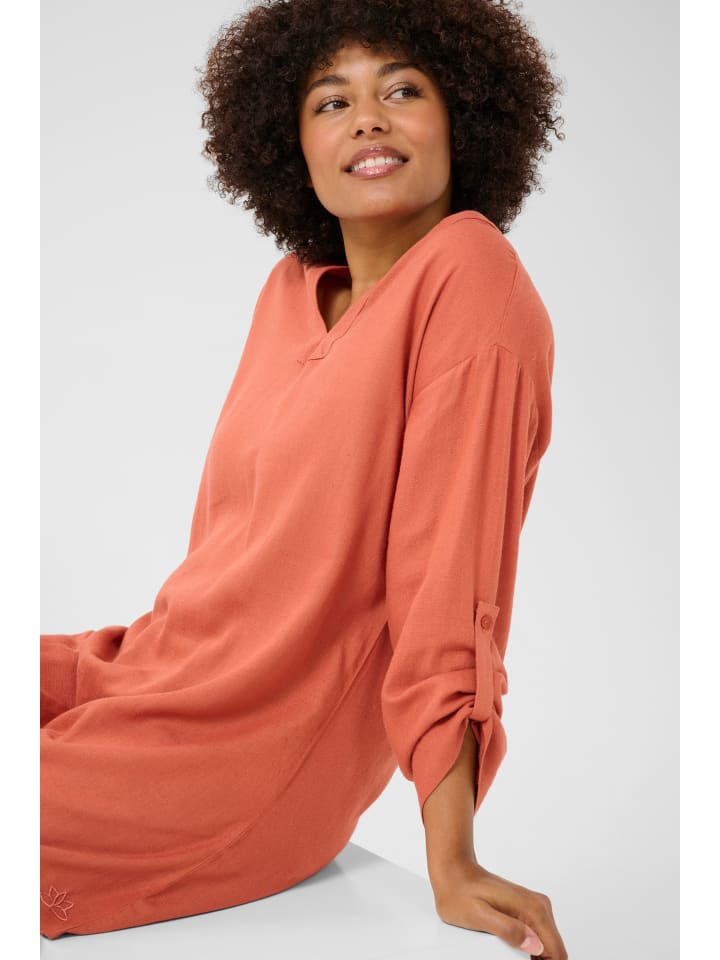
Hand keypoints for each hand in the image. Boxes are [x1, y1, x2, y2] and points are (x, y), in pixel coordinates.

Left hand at [429, 858, 567, 957]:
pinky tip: (512, 949)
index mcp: (532, 909)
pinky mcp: (527, 909)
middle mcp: (539, 906)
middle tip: (512, 959)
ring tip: (511, 956)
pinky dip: (530, 948)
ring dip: (535, 957)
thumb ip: (508, 930)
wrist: (455, 872)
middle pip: (554, 949)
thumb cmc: (461, 894)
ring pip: (547, 944)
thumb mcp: (479, 916)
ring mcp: (534, 906)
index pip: (556, 952)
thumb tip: (535, 945)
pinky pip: (538, 936)